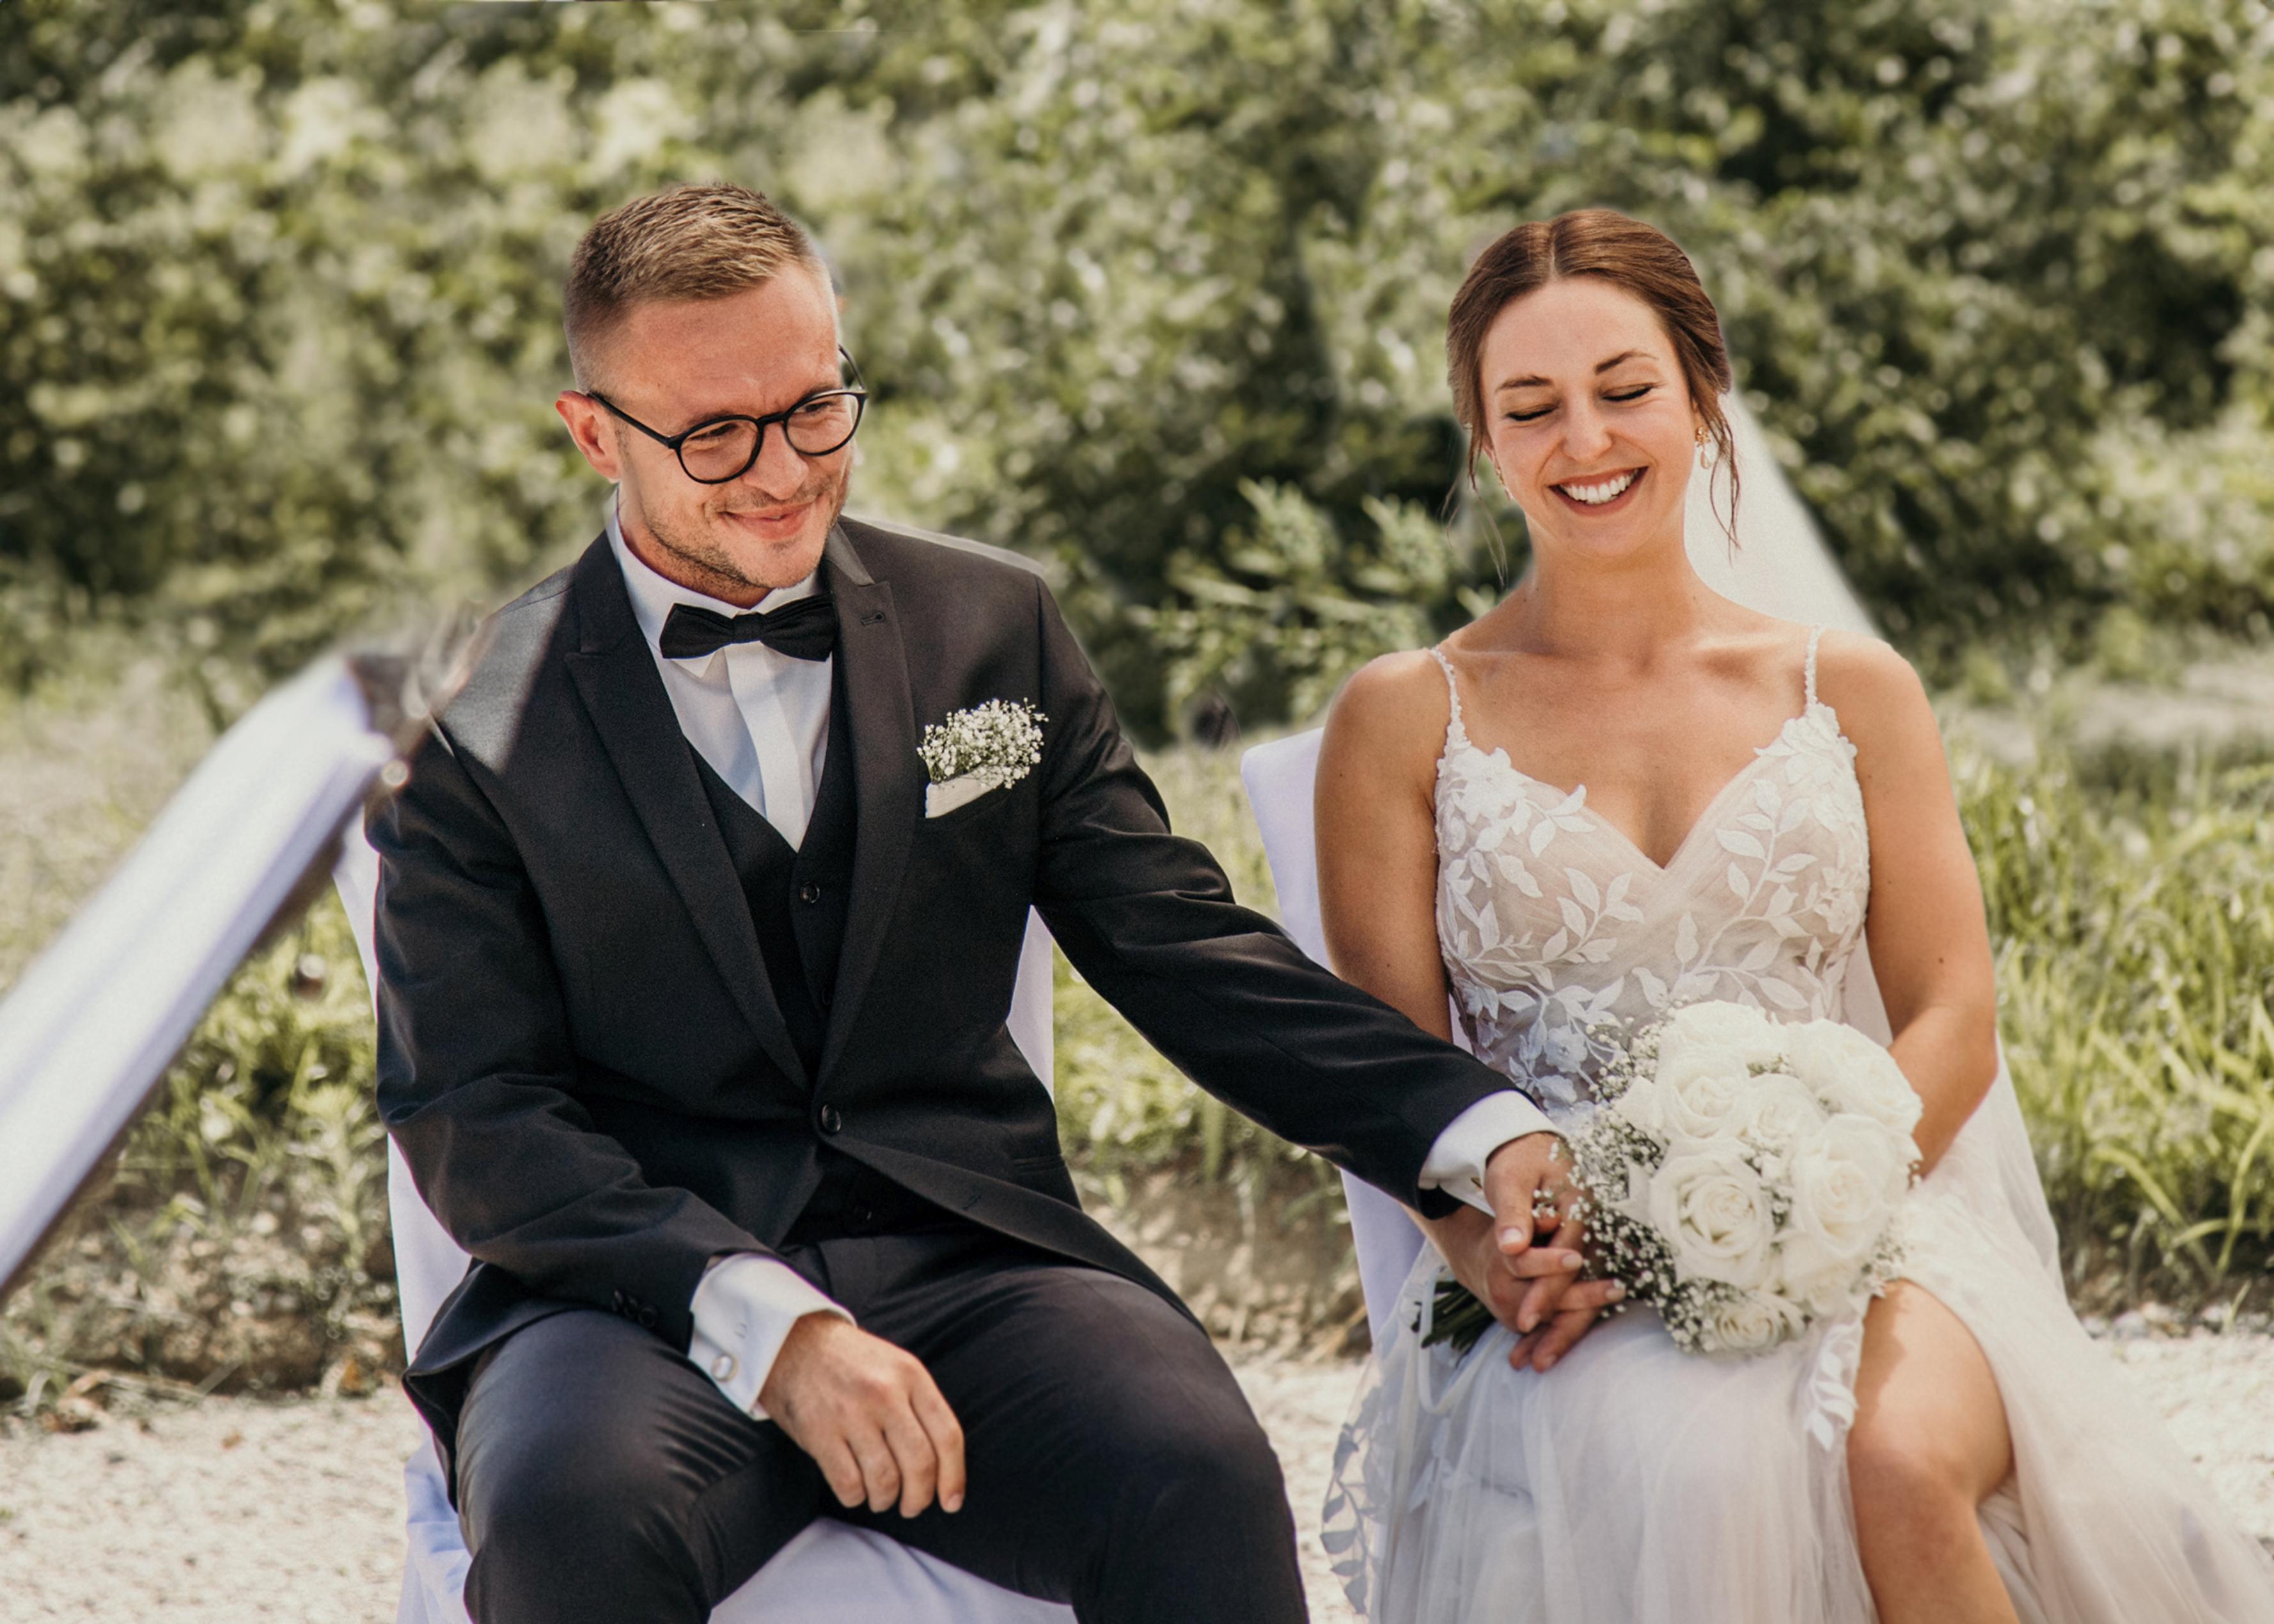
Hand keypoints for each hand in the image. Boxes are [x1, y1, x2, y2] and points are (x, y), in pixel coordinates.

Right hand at [758, 1313, 966, 1517]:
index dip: (954, 1476)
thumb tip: (944, 1466)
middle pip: (919, 1464)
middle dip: (919, 1498)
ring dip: (885, 1500)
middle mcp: (885, 1393)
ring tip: (881, 1498)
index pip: (947, 1436)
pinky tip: (855, 1490)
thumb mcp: (896, 1366)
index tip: (951, 1502)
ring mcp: (851, 1413)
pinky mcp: (819, 1432)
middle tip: (913, 1506)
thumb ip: (920, 1406)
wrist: (796, 1341)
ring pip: (885, 1480)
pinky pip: (849, 1484)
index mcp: (911, 1376)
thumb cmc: (852, 1362)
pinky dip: (856, 1497)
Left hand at [1480, 1132, 1621, 1370]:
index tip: (1524, 1318)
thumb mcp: (1509, 1179)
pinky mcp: (1582, 1250)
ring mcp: (1591, 1240)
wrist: (1528, 1143)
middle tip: (1538, 1359)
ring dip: (1564, 1328)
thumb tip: (1510, 1247)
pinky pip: (1576, 1289)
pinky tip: (1542, 1342)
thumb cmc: (1517, 1159)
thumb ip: (1513, 1212)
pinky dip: (1561, 1314)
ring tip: (1539, 1362)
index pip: (1568, 1256)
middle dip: (1562, 1322)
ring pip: (1584, 1293)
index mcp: (1580, 1204)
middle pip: (1585, 1284)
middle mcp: (1593, 1226)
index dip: (1546, 1289)